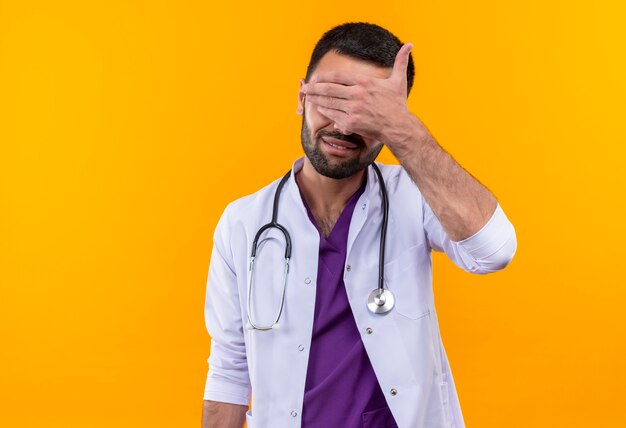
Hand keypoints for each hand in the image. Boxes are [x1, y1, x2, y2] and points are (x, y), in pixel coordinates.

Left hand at [301, 43, 417, 147]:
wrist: (398, 127)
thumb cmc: (397, 105)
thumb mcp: (399, 81)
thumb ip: (400, 62)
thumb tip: (409, 45)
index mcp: (365, 82)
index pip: (338, 76)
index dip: (324, 77)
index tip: (316, 77)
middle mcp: (357, 94)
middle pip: (329, 89)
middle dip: (314, 88)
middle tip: (304, 88)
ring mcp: (353, 109)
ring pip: (329, 103)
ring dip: (316, 100)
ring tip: (307, 97)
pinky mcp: (351, 122)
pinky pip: (334, 116)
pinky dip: (325, 112)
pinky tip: (319, 108)